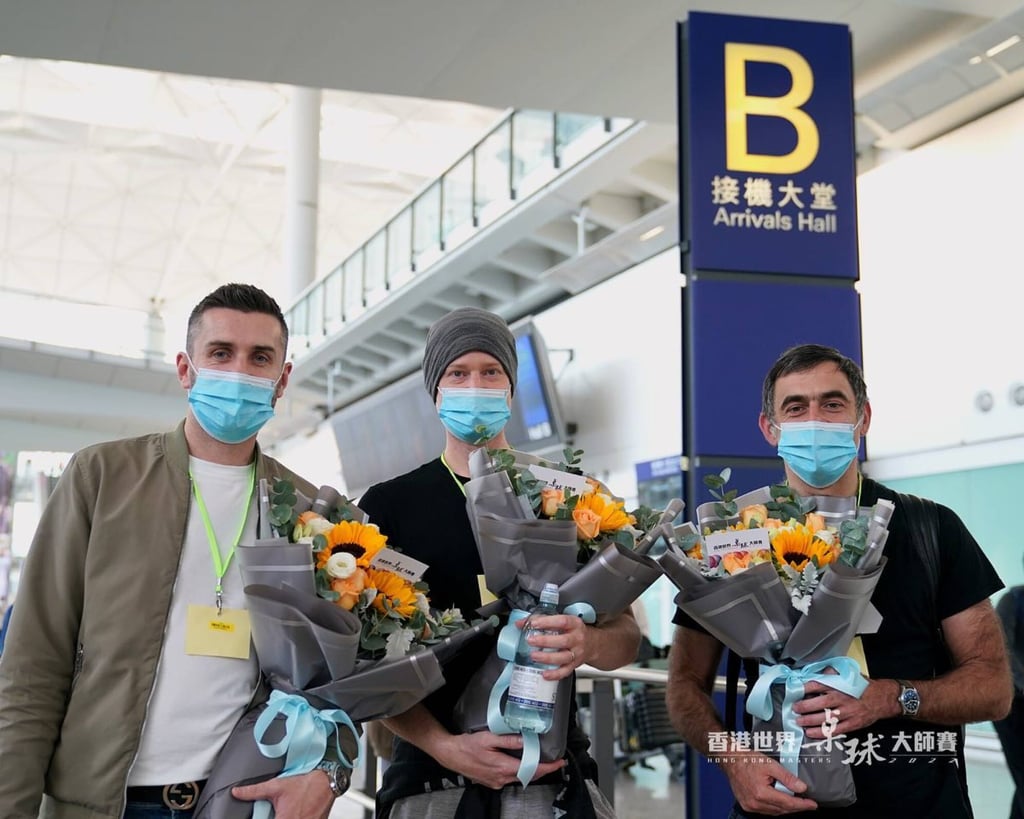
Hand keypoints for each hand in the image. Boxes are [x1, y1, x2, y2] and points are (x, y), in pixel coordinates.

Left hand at [231, 770, 334, 818]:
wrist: (326, 782)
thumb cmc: (304, 784)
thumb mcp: (276, 786)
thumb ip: (254, 791)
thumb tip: (237, 792)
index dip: (266, 818)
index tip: (269, 815)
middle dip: (276, 817)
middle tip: (279, 811)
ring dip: (287, 817)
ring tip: (289, 810)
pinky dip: (298, 817)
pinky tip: (297, 812)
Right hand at [435, 730, 566, 788]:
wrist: (450, 755)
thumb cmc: (467, 745)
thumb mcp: (488, 737)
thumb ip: (508, 739)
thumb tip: (526, 739)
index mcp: (503, 767)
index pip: (532, 769)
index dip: (548, 767)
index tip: (559, 763)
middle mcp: (501, 778)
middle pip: (528, 775)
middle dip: (543, 769)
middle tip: (554, 761)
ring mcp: (496, 782)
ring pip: (520, 777)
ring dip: (531, 770)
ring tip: (539, 760)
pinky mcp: (492, 782)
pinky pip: (510, 778)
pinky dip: (519, 771)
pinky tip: (519, 763)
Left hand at [518, 613, 586, 680]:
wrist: (592, 644)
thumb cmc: (573, 631)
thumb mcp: (561, 621)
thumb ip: (541, 620)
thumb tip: (520, 623)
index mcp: (574, 624)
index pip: (562, 621)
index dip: (547, 622)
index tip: (534, 624)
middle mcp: (577, 638)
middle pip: (563, 641)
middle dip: (545, 641)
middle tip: (531, 641)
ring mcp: (577, 653)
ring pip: (564, 657)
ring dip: (547, 658)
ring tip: (534, 656)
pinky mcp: (575, 665)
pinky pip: (565, 671)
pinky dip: (555, 674)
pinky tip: (545, 674)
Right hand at [722, 751, 816, 814]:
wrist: (730, 760)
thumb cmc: (747, 760)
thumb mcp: (770, 764)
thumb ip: (787, 777)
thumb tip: (802, 788)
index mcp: (761, 793)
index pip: (788, 803)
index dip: (802, 805)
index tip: (813, 805)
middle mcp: (755, 802)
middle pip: (782, 809)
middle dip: (796, 807)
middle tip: (807, 803)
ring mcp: (750, 806)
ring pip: (775, 812)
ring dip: (786, 807)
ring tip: (795, 800)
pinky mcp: (747, 805)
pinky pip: (766, 811)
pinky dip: (776, 807)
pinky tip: (780, 800)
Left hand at [793, 678, 896, 738]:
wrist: (882, 699)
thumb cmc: (863, 687)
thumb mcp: (848, 675)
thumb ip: (832, 673)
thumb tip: (817, 673)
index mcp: (840, 685)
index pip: (818, 685)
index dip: (805, 688)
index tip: (795, 691)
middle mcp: (842, 699)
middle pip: (820, 703)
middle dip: (805, 706)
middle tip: (795, 708)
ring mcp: (847, 713)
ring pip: (826, 718)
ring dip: (810, 721)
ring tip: (799, 722)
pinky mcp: (852, 725)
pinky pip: (834, 731)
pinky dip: (822, 733)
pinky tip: (811, 733)